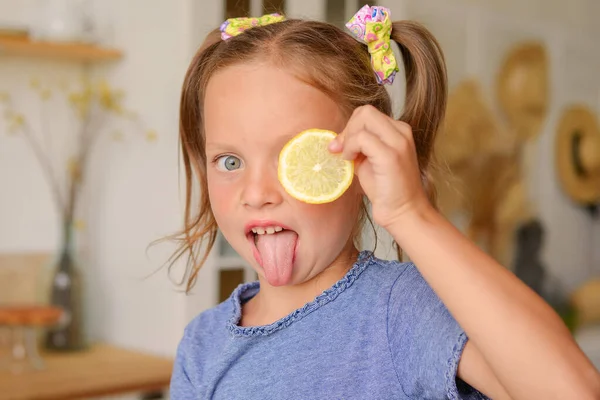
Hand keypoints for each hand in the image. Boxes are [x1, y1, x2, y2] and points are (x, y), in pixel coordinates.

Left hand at [328, 105, 430, 228]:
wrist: (403, 211)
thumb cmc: (386, 189)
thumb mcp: (369, 160)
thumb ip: (358, 146)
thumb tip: (337, 140)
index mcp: (398, 131)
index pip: (368, 114)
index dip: (350, 128)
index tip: (342, 147)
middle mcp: (401, 132)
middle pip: (365, 111)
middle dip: (348, 129)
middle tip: (341, 151)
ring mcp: (398, 142)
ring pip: (364, 118)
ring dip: (348, 137)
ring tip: (347, 157)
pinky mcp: (390, 155)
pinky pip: (362, 138)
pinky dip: (350, 147)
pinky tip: (350, 161)